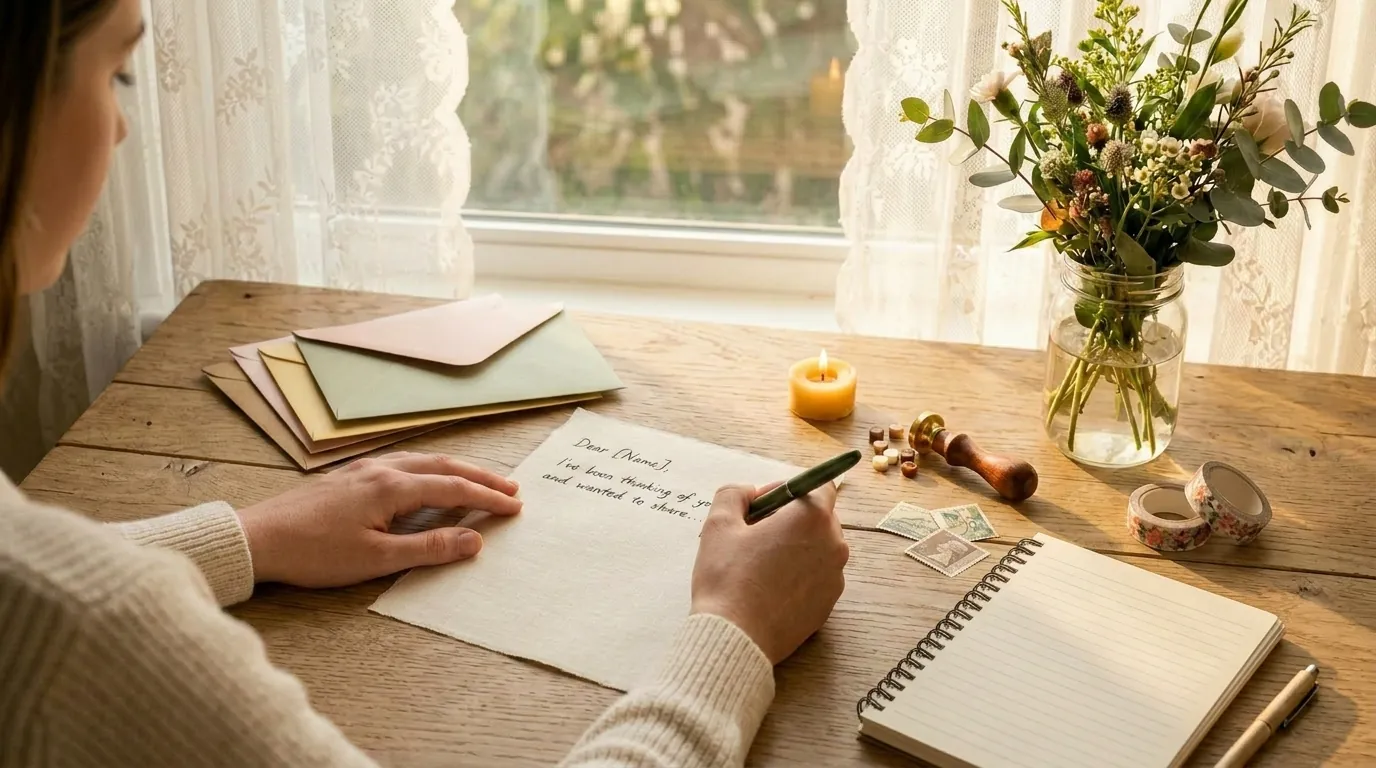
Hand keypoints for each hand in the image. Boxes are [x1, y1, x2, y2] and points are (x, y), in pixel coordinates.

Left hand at [235, 452, 521, 587]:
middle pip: (444, 467)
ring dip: (457, 470)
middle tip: (512, 488)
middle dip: (481, 477)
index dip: (488, 497)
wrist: (258, 538)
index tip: (515, 506)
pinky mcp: (350, 476)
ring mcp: (364, 469)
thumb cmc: (313, 553)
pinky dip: (431, 468)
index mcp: (392, 488)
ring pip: (424, 460)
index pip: (454, 489)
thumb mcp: (375, 560)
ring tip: (480, 479)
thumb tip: (474, 540)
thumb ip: (428, 549)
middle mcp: (382, 470)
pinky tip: (428, 476)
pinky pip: (404, 462)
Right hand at [690, 482, 847, 663]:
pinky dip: (798, 575)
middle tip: (754, 533)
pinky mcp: (829, 605)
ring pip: (818, 549)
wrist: (736, 639)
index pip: (819, 485)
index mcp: (812, 518)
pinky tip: (768, 587)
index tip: (763, 503)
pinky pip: (816, 577)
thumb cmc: (727, 579)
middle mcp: (834, 545)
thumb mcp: (719, 525)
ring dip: (794, 547)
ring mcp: (835, 578)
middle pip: (819, 518)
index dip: (790, 489)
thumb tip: (748, 493)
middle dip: (790, 518)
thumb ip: (734, 494)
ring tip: (759, 563)